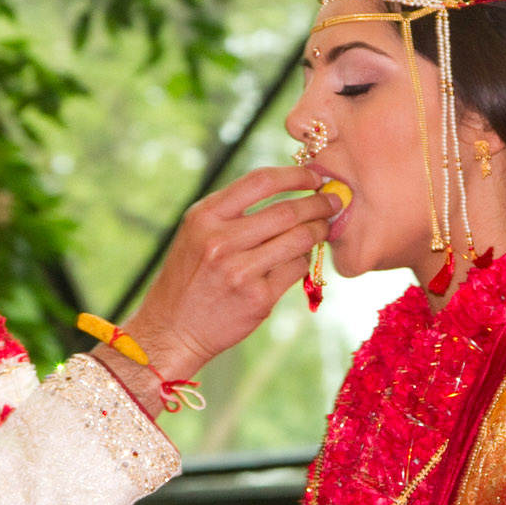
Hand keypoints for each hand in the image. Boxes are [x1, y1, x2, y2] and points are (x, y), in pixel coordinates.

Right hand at [112, 167, 338, 394]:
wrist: (172, 329)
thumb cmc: (189, 277)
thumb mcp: (196, 233)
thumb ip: (232, 211)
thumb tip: (286, 189)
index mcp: (205, 217)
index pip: (260, 181)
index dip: (295, 175)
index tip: (314, 177)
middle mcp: (220, 241)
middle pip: (287, 211)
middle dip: (318, 204)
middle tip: (333, 201)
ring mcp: (240, 271)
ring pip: (298, 240)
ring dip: (318, 231)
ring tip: (324, 228)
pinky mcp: (258, 298)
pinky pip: (296, 269)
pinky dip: (303, 261)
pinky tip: (300, 259)